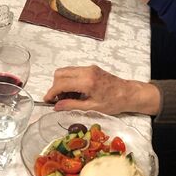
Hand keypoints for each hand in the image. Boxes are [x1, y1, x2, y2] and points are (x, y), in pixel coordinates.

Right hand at [44, 64, 160, 113]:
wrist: (129, 93)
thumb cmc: (114, 102)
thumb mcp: (92, 107)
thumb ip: (72, 105)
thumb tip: (56, 106)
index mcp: (87, 81)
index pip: (61, 83)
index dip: (51, 92)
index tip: (47, 101)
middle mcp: (86, 71)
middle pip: (60, 73)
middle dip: (55, 86)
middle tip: (58, 100)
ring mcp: (89, 68)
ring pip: (66, 71)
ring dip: (62, 83)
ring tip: (68, 98)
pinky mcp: (92, 68)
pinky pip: (74, 72)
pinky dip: (70, 81)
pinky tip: (75, 93)